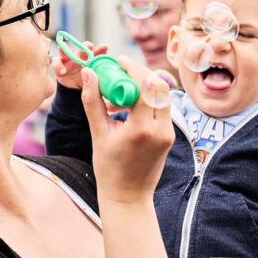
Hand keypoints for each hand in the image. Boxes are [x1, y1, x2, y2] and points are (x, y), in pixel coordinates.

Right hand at [51, 40, 107, 89]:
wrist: (74, 98)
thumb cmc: (87, 88)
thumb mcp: (95, 84)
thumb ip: (100, 79)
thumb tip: (107, 73)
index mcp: (91, 62)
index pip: (96, 54)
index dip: (100, 50)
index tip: (104, 47)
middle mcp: (80, 60)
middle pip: (82, 49)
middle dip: (85, 46)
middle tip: (89, 46)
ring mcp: (69, 63)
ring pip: (66, 53)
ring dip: (65, 49)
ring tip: (64, 48)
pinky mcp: (59, 69)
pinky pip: (57, 63)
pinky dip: (58, 65)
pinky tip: (62, 70)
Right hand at [80, 55, 173, 202]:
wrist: (128, 196)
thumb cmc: (109, 168)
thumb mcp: (98, 133)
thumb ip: (93, 101)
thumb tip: (87, 73)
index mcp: (141, 129)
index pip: (144, 85)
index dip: (132, 68)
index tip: (118, 61)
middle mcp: (160, 130)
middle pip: (158, 85)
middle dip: (141, 72)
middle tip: (122, 68)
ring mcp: (168, 133)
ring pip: (164, 94)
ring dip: (146, 83)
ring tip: (125, 85)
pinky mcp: (170, 135)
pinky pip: (163, 107)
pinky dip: (149, 98)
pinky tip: (131, 101)